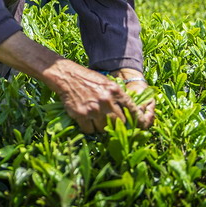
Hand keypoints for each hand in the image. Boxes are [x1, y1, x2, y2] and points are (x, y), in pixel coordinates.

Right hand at [0, 32, 152, 132]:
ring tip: (95, 119)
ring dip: (101, 127)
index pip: (134, 112)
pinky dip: (88, 128)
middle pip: (120, 124)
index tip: (139, 129)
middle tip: (111, 123)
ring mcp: (94, 109)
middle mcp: (106, 101)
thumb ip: (119, 98)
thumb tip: (130, 116)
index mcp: (116, 92)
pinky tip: (85, 119)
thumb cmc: (88, 79)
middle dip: (116, 125)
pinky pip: (90, 130)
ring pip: (104, 129)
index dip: (139, 123)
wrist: (66, 76)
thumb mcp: (107, 83)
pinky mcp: (81, 115)